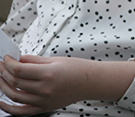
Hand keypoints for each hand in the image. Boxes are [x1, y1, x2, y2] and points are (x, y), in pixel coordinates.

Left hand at [0, 55, 134, 114]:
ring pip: (15, 96)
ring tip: (0, 78)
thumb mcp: (56, 59)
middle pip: (15, 82)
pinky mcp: (44, 108)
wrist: (91, 82)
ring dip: (3, 87)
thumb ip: (34, 60)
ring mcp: (44, 100)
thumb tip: (17, 60)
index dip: (8, 63)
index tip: (6, 58)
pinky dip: (8, 108)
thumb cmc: (77, 69)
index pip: (19, 70)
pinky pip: (21, 111)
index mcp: (48, 73)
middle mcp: (45, 89)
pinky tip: (0, 101)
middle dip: (4, 72)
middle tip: (1, 66)